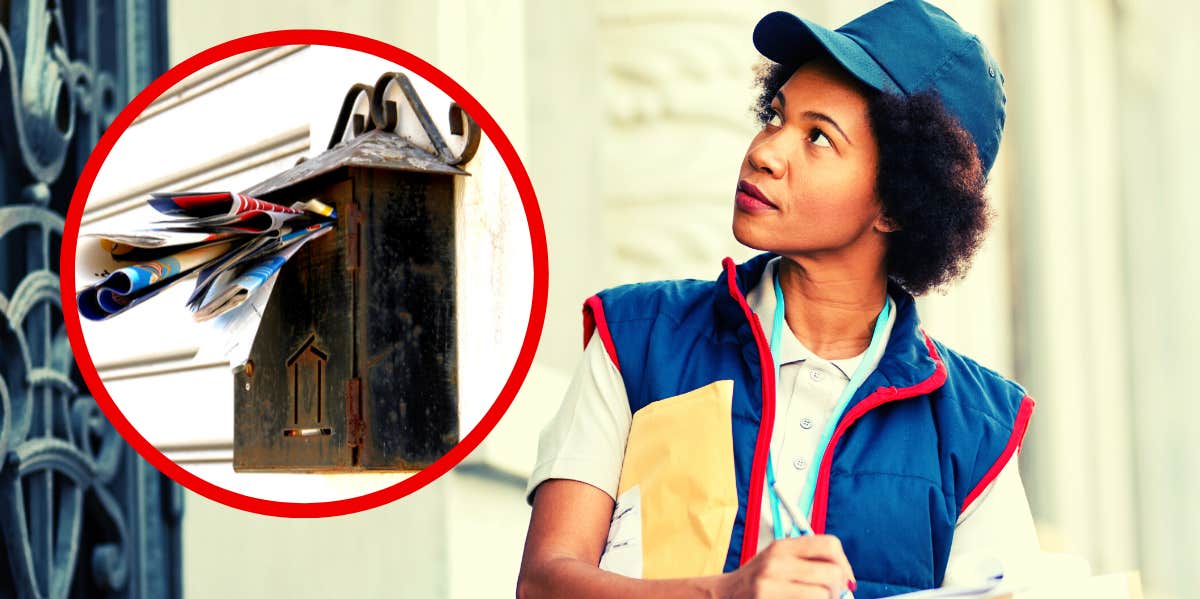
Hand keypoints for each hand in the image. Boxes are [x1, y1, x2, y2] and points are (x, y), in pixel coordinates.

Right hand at [714, 535, 856, 597]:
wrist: (724, 596)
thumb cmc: (759, 581)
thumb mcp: (778, 561)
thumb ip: (809, 562)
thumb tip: (847, 578)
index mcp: (781, 547)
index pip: (829, 546)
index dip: (844, 564)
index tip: (844, 579)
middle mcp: (775, 564)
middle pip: (832, 574)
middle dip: (838, 589)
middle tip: (830, 596)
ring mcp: (770, 587)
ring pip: (823, 596)